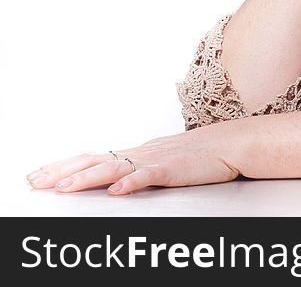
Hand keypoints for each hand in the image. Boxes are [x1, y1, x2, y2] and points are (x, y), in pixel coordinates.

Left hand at [26, 126, 239, 194]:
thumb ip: (138, 168)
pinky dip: (131, 183)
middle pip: (94, 160)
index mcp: (136, 153)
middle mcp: (140, 154)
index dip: (64, 166)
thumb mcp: (163, 160)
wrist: (232, 143)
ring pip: (115, 168)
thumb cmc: (202, 154)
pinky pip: (149, 176)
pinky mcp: (174, 169)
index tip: (39, 175)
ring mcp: (156, 160)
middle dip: (62, 172)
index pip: (92, 157)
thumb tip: (115, 179)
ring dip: (87, 178)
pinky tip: (117, 191)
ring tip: (64, 189)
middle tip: (35, 181)